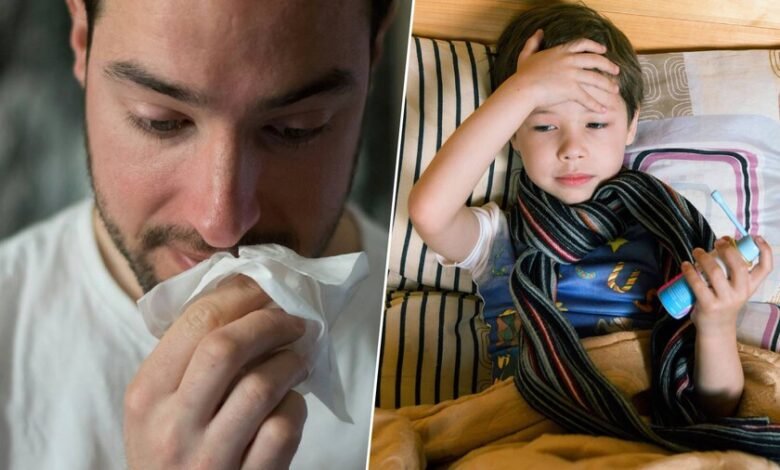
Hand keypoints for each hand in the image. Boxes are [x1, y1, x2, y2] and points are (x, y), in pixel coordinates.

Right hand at [124, 274, 308, 469]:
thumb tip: (243, 295)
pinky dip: (295, 408)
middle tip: (293, 320)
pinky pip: (282, 430)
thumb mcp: (157, 407)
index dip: (241, 295)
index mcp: (146, 395)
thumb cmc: (171, 453)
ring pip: (260, 387)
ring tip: (298, 360)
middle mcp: (171, 426)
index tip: (266, 289)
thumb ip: (186, 360)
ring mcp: (208, 458)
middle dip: (270, 323)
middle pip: (226, 347)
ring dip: (290, 363)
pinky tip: (291, 404)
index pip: (196, 322)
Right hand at [508, 29, 620, 112]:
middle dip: (608, 65)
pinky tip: (602, 109)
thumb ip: (533, 42)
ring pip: (595, 79)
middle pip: (595, 60)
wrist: (524, 88)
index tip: (604, 50)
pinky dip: (596, 105)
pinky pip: (587, 98)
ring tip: (615, 90)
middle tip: (616, 71)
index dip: (595, 46)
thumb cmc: (523, 74)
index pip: (583, 44)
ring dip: (607, 85)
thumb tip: (539, 32)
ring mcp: (572, 75)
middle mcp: (570, 61)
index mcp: (561, 52)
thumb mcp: (527, 54)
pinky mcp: (571, 90)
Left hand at [686, 236, 773, 335]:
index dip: (764, 251)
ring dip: (704, 257)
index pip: (765, 268)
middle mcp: (741, 293)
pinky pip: (698, 284)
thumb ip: (731, 269)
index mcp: (750, 286)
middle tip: (717, 242)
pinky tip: (686, 265)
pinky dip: (690, 271)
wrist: (716, 329)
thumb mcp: (734, 287)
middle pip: (738, 266)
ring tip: (697, 251)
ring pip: (715, 272)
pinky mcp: (708, 305)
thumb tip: (723, 242)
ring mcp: (725, 300)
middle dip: (727, 249)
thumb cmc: (723, 301)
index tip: (755, 237)